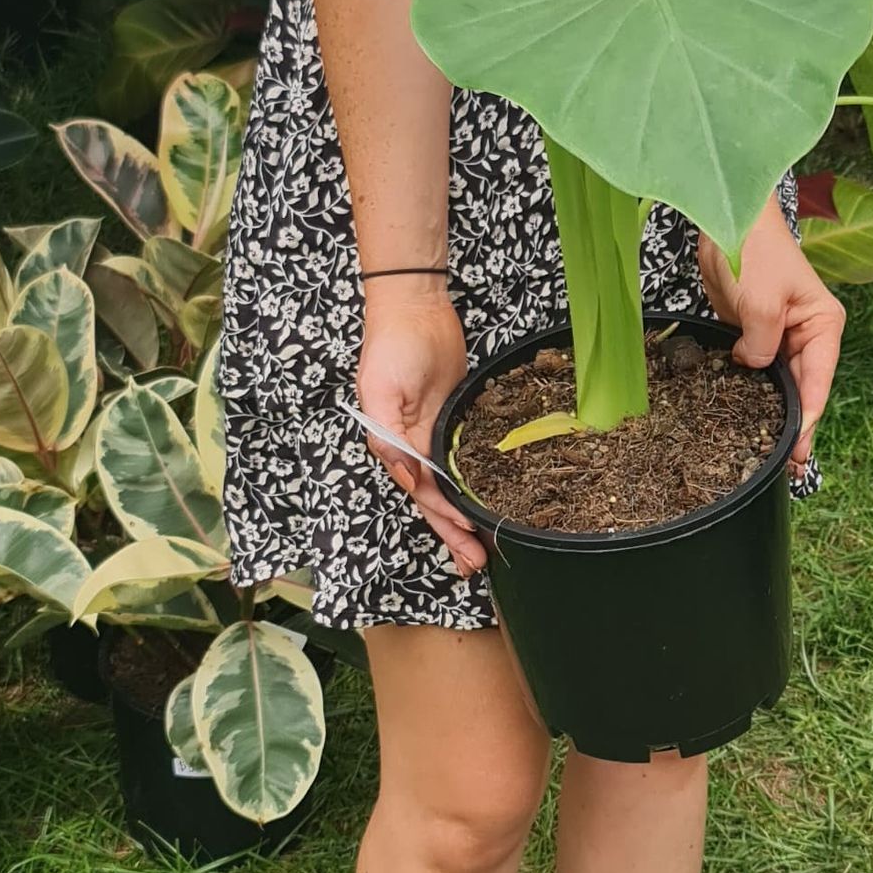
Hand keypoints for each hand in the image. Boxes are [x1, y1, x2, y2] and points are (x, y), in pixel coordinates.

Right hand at [357, 279, 485, 575]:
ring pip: (454, 485)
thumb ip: (389, 436)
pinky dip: (477, 481)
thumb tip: (407, 476)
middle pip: (438, 500)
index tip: (466, 544)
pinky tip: (491, 498)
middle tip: (478, 564)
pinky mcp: (456, 418)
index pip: (423, 495)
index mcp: (394, 447)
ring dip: (466, 516)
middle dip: (456, 533)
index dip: (444, 521)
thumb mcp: (381, 392)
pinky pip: (467, 457)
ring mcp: (436, 434)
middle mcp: (415, 447)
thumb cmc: (390, 347)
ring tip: (486, 546)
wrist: (414, 308)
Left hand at [698, 201, 842, 462]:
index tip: (796, 454)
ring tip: (766, 452)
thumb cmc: (756, 252)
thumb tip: (752, 369)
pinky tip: (743, 418)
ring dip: (774, 412)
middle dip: (794, 425)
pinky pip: (758, 371)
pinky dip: (753, 392)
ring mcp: (782, 335)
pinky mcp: (756, 333)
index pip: (818, 383)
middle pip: (804, 389)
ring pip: (780, 383)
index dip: (809, 421)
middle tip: (783, 467)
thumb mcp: (762, 303)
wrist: (726, 219)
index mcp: (824, 326)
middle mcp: (808, 335)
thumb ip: (762, 344)